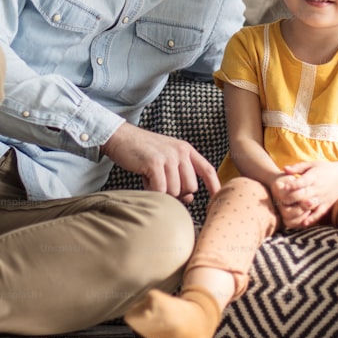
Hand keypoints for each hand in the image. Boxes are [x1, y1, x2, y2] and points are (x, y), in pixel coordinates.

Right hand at [100, 122, 220, 203]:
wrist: (119, 137)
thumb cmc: (142, 151)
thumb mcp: (166, 158)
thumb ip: (180, 175)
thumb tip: (190, 199)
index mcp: (186, 149)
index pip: (207, 170)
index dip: (214, 186)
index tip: (217, 200)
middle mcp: (181, 151)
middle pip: (190, 187)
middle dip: (176, 193)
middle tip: (161, 184)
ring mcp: (168, 156)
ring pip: (175, 191)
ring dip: (162, 191)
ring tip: (150, 178)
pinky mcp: (154, 162)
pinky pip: (161, 190)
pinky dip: (152, 192)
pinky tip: (145, 181)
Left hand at [270, 161, 337, 228]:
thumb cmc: (325, 169)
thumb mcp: (312, 164)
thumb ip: (298, 167)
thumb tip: (284, 169)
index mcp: (314, 177)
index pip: (302, 181)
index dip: (291, 184)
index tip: (281, 186)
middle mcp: (318, 188)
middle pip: (303, 194)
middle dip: (291, 198)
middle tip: (279, 200)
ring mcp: (323, 197)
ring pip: (310, 205)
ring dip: (299, 209)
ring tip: (288, 212)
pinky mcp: (327, 205)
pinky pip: (319, 213)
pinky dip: (312, 218)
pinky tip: (303, 223)